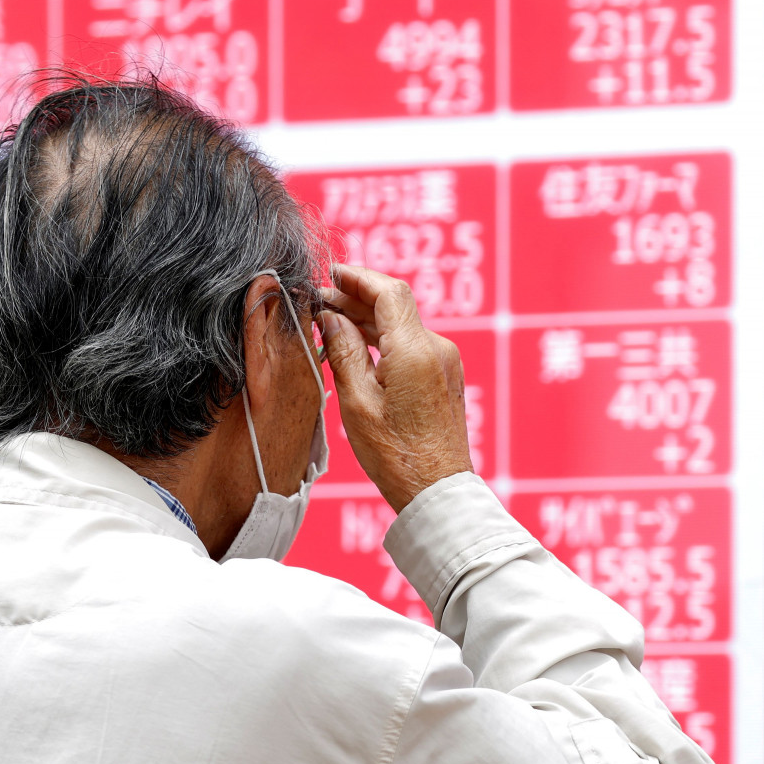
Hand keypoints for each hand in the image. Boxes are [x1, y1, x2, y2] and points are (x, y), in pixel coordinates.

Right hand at [319, 263, 474, 512]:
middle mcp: (436, 349)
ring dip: (367, 319)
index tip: (330, 274)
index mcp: (414, 350)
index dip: (357, 277)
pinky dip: (383, 338)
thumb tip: (329, 318)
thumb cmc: (396, 454)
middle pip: (394, 305)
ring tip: (330, 322)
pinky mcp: (443, 376)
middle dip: (356, 298)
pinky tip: (356, 345)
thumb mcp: (357, 402)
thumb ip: (343, 351)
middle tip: (319, 302)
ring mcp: (444, 362)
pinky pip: (410, 344)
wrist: (436, 489)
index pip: (387, 292)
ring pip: (401, 325)